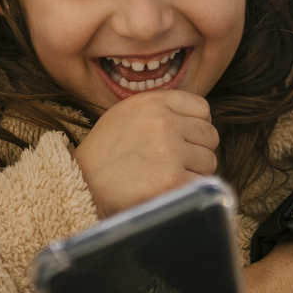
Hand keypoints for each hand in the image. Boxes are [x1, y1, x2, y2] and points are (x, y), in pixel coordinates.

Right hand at [73, 90, 217, 216]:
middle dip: (197, 150)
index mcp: (154, 102)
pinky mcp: (172, 181)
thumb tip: (201, 120)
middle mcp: (164, 123)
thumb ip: (163, 110)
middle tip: (174, 162)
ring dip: (195, 172)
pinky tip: (168, 190)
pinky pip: (202, 183)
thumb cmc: (107, 151)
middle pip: (210, 136)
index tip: (183, 139)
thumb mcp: (128, 113)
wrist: (82, 183)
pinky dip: (190, 189)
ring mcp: (170, 152)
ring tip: (168, 176)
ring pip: (210, 161)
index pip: (202, 109)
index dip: (196, 126)